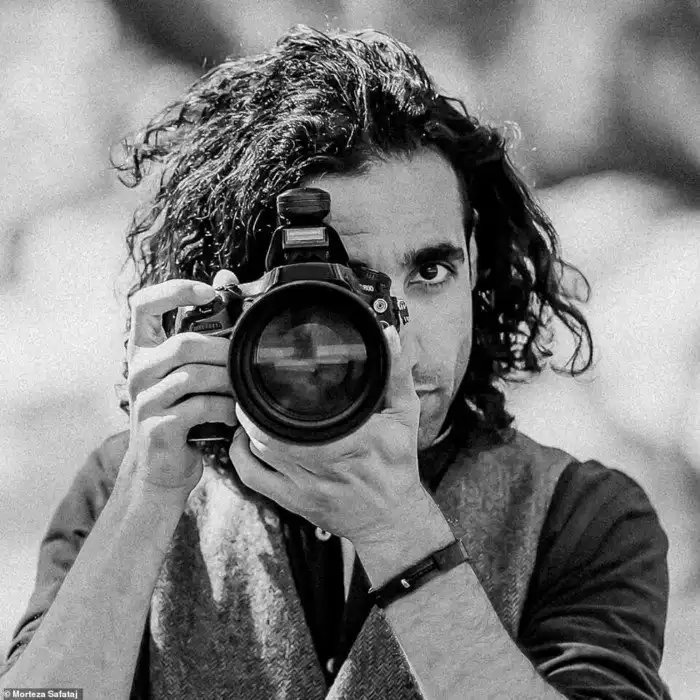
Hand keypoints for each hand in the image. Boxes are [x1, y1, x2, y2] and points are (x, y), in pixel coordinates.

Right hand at [120, 278, 237, 496]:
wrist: (163, 468)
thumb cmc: (183, 411)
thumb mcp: (188, 369)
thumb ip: (204, 330)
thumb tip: (226, 278)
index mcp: (143, 349)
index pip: (143, 304)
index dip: (175, 290)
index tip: (210, 292)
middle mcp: (137, 370)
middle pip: (183, 343)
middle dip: (224, 351)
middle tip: (246, 361)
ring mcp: (144, 400)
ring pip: (194, 375)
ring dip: (228, 381)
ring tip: (242, 391)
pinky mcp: (158, 427)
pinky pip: (200, 406)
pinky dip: (225, 408)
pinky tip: (234, 415)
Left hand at [228, 326, 449, 560]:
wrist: (393, 519)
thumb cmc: (397, 466)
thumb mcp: (405, 416)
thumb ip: (396, 375)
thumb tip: (390, 336)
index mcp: (354, 441)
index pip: (302, 419)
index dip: (275, 397)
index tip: (267, 374)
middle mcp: (326, 464)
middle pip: (270, 433)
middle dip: (253, 409)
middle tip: (250, 389)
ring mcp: (306, 486)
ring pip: (259, 452)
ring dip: (246, 428)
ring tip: (248, 409)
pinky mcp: (294, 502)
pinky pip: (254, 480)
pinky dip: (240, 457)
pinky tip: (242, 441)